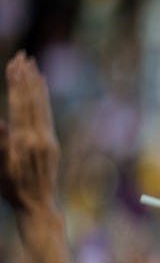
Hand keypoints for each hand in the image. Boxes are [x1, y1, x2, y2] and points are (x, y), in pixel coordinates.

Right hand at [2, 52, 58, 213]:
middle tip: (25, 56)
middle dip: (27, 78)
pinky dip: (43, 100)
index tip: (15, 64)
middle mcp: (39, 137)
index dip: (17, 84)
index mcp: (24, 141)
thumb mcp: (1, 169)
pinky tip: (42, 90)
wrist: (39, 206)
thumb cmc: (13, 191)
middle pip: (32, 101)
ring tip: (33, 66)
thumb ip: (0, 145)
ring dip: (36, 85)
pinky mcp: (52, 145)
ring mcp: (48, 140)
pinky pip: (47, 116)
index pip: (19, 105)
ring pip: (41, 107)